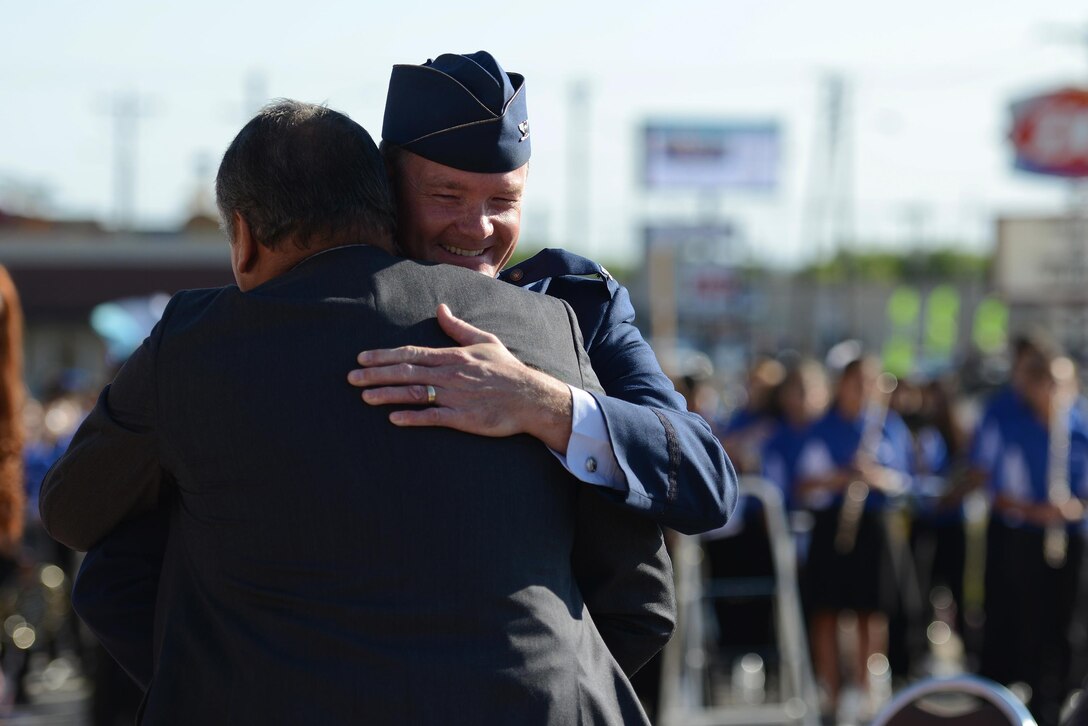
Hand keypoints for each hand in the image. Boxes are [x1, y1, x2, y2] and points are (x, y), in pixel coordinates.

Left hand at [347, 304, 573, 452]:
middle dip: (376, 374)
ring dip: (388, 394)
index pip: (411, 353)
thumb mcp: (484, 341)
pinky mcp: (463, 417)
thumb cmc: (507, 369)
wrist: (531, 397)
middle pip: (406, 372)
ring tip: (364, 397)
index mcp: (452, 355)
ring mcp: (456, 396)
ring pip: (415, 393)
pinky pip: (434, 416)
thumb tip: (440, 308)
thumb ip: (458, 327)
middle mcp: (450, 374)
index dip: (384, 355)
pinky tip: (394, 418)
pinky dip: (413, 417)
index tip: (362, 357)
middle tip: (351, 377)